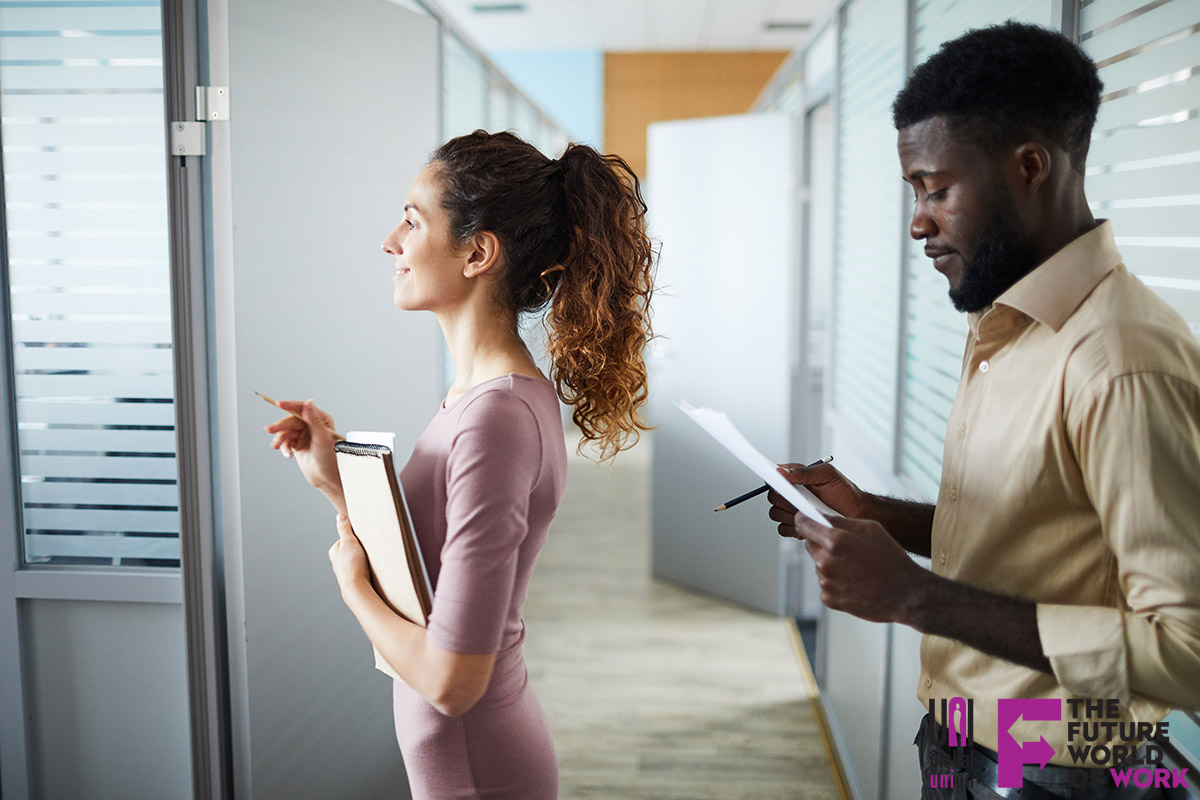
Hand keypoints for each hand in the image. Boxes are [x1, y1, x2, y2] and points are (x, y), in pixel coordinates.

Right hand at [264, 399, 342, 496]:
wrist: (325, 477)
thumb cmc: (330, 458)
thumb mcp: (322, 437)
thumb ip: (314, 420)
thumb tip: (309, 402)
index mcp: (322, 419)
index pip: (304, 408)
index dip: (290, 405)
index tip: (278, 404)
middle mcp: (312, 425)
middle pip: (292, 420)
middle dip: (280, 426)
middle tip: (269, 430)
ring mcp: (303, 434)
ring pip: (286, 431)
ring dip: (280, 438)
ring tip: (276, 446)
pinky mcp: (296, 443)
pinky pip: (285, 441)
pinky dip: (284, 447)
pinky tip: (288, 455)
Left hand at [329, 513, 371, 601]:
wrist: (356, 589)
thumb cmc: (352, 565)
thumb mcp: (349, 541)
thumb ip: (344, 528)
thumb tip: (339, 516)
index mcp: (334, 551)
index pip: (347, 537)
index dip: (357, 537)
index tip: (364, 540)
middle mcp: (337, 562)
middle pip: (352, 549)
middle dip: (361, 549)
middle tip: (369, 551)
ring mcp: (345, 572)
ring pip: (357, 560)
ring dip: (365, 560)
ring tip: (371, 562)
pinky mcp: (353, 580)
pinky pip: (361, 570)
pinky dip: (366, 569)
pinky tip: (371, 571)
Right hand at [766, 461, 867, 536]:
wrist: (857, 514)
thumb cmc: (845, 492)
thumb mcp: (827, 475)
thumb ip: (804, 472)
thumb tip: (781, 471)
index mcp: (795, 478)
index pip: (773, 476)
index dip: (772, 480)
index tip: (777, 484)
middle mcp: (791, 494)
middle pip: (771, 497)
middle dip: (785, 500)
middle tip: (802, 500)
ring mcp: (792, 511)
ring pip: (775, 514)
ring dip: (789, 515)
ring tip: (808, 512)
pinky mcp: (796, 527)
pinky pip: (782, 529)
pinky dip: (792, 528)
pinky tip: (808, 524)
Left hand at [795, 514, 924, 623]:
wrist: (905, 594)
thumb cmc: (891, 559)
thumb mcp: (870, 528)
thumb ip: (841, 521)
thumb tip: (820, 517)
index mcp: (835, 541)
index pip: (803, 524)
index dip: (803, 520)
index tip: (804, 520)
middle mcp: (825, 562)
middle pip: (810, 545)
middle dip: (821, 543)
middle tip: (844, 547)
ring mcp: (826, 582)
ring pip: (819, 565)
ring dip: (831, 563)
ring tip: (856, 568)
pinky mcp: (829, 599)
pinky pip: (826, 584)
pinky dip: (836, 582)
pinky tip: (855, 582)